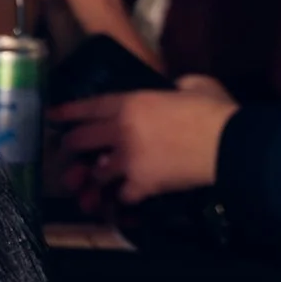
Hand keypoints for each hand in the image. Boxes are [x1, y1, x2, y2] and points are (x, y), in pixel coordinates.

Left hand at [51, 75, 237, 206]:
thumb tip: (174, 88)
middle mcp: (121, 131)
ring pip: (97, 172)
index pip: (90, 106)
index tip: (53, 115)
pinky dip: (125, 196)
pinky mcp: (141, 184)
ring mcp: (128, 161)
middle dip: (71, 145)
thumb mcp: (193, 85)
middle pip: (82, 140)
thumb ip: (175, 86)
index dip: (69, 111)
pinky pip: (123, 195)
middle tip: (69, 149)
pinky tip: (130, 195)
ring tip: (100, 176)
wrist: (226, 143)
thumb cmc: (213, 109)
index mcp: (132, 103)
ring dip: (97, 175)